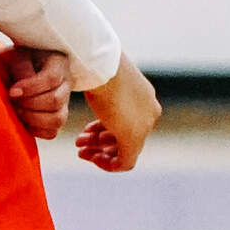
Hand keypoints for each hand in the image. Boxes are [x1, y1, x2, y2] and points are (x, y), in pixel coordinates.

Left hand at [5, 47, 73, 139]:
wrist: (21, 67)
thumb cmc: (19, 60)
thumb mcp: (18, 57)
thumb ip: (20, 70)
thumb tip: (18, 93)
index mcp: (59, 63)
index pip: (52, 78)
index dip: (31, 88)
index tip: (12, 92)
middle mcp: (66, 84)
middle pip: (56, 100)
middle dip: (30, 104)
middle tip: (12, 102)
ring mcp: (64, 103)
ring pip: (58, 119)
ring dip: (33, 119)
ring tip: (17, 112)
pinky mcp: (56, 117)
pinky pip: (52, 132)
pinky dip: (36, 130)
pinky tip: (22, 121)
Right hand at [77, 54, 161, 169]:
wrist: (100, 66)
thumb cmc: (96, 66)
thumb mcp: (102, 78)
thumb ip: (101, 89)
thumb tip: (86, 85)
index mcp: (145, 97)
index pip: (126, 120)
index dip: (103, 129)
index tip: (86, 130)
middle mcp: (149, 112)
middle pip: (124, 135)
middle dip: (99, 141)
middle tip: (79, 142)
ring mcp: (144, 125)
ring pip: (124, 149)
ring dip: (99, 151)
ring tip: (80, 149)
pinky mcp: (134, 138)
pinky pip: (126, 162)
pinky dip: (108, 164)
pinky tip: (91, 158)